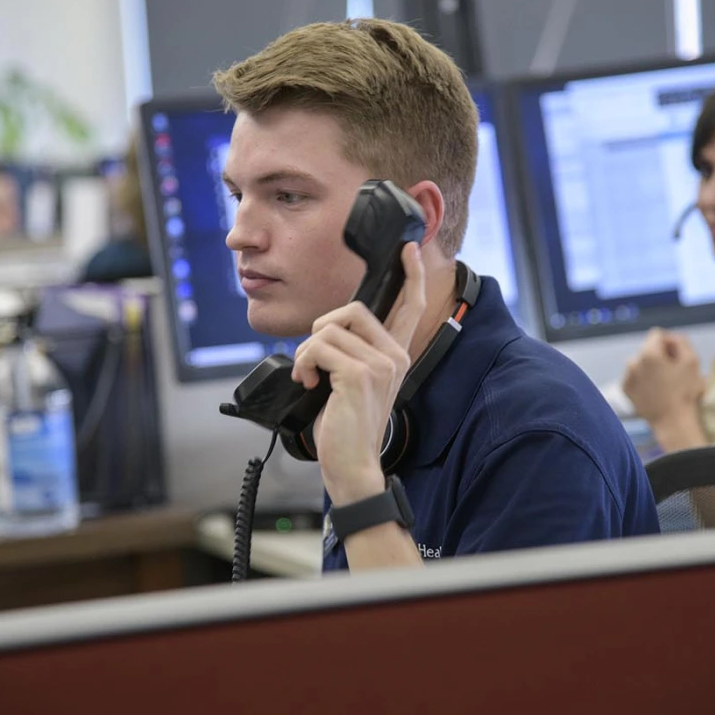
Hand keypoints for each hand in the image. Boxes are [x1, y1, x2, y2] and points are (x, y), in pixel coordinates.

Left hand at [290, 242, 426, 504]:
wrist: (352, 464)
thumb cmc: (347, 427)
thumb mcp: (353, 382)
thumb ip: (351, 353)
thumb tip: (327, 332)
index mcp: (396, 355)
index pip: (410, 307)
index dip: (410, 276)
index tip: (408, 250)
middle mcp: (394, 355)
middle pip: (350, 310)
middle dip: (320, 332)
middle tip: (314, 363)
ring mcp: (380, 364)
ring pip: (327, 330)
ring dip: (306, 353)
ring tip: (311, 378)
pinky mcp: (359, 374)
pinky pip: (318, 347)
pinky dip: (303, 363)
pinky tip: (308, 383)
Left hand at [622, 328, 705, 427]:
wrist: (672, 421)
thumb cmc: (685, 391)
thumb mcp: (692, 361)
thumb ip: (681, 341)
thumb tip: (670, 338)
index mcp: (648, 353)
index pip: (657, 334)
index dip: (670, 343)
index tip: (677, 357)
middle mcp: (633, 361)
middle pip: (648, 348)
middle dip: (660, 355)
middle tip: (672, 371)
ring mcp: (627, 375)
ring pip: (640, 362)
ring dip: (650, 367)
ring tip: (664, 382)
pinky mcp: (625, 388)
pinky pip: (634, 376)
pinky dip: (642, 379)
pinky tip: (654, 389)